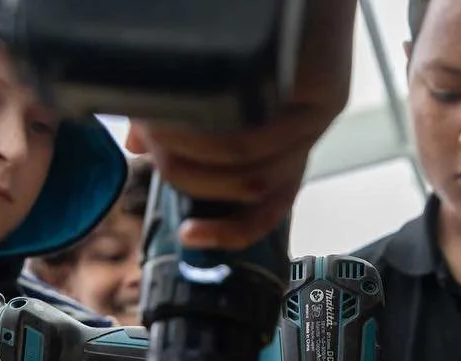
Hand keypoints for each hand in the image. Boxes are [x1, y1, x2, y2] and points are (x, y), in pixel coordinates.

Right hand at [123, 0, 353, 248]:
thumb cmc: (246, 22)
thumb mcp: (207, 79)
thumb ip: (178, 115)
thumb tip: (135, 148)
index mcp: (283, 140)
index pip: (265, 209)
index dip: (228, 232)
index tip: (186, 237)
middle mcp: (306, 136)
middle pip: (251, 195)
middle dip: (188, 179)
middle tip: (149, 148)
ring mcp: (319, 119)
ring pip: (252, 173)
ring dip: (194, 160)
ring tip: (154, 129)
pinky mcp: (325, 96)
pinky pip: (263, 140)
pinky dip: (215, 141)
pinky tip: (182, 120)